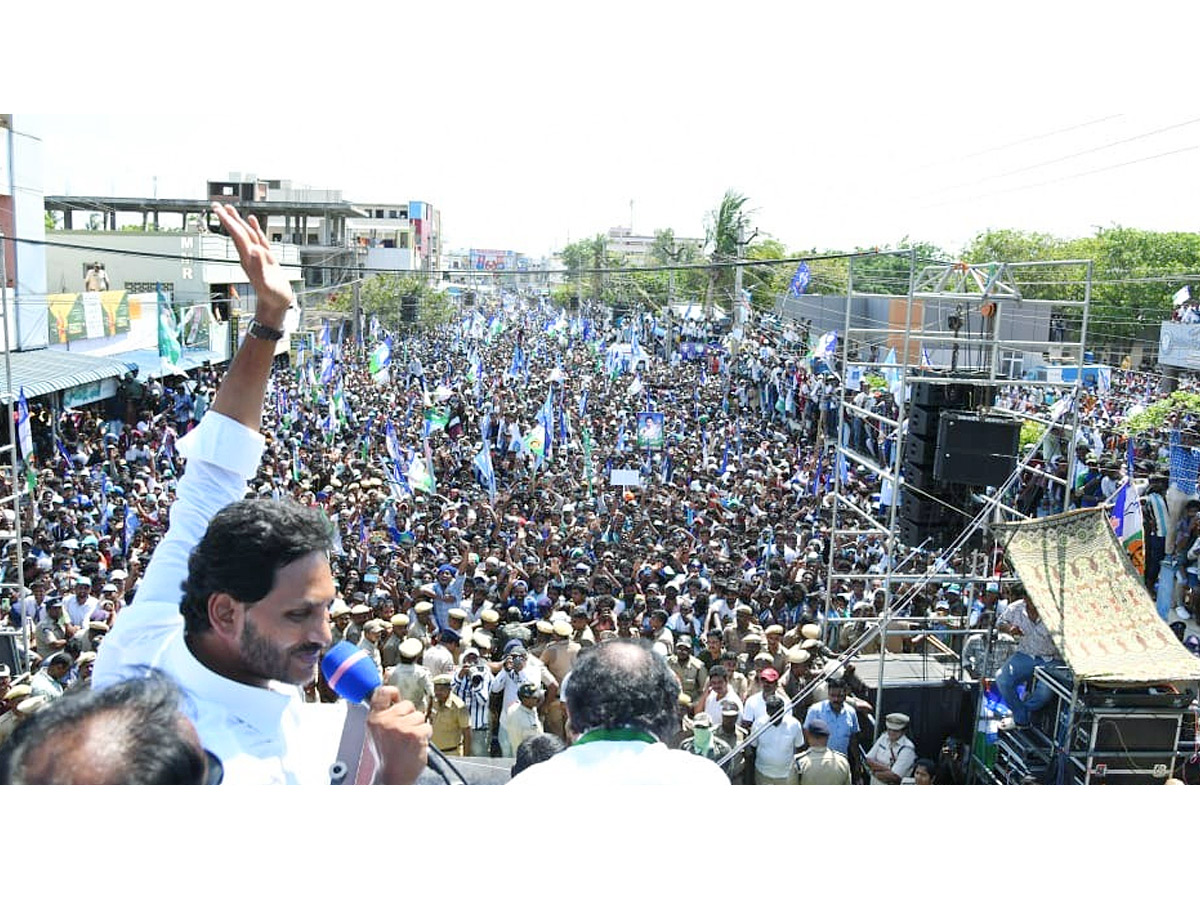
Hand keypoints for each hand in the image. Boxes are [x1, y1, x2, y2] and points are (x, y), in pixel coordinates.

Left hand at [210, 203, 293, 328]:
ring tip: (230, 209)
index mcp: (248, 258)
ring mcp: (257, 255)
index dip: (228, 222)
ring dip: (238, 221)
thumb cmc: (272, 296)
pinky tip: (253, 221)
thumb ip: (259, 267)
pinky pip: (259, 239)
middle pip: (237, 232)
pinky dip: (255, 228)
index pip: (236, 235)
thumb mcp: (266, 283)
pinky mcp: (266, 257)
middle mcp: (250, 255)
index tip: (218, 210)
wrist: (276, 304)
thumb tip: (255, 250)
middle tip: (217, 205)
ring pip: (246, 234)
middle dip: (227, 219)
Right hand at [367, 686, 430, 784]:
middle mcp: (386, 721)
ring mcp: (401, 727)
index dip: (393, 692)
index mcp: (374, 719)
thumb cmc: (387, 756)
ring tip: (409, 741)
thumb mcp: (377, 733)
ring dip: (419, 727)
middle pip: (408, 704)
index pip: (382, 693)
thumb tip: (395, 699)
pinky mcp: (415, 734)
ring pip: (419, 716)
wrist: (392, 777)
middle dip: (410, 716)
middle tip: (404, 733)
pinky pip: (427, 727)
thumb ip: (384, 715)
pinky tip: (416, 745)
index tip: (397, 698)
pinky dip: (425, 736)